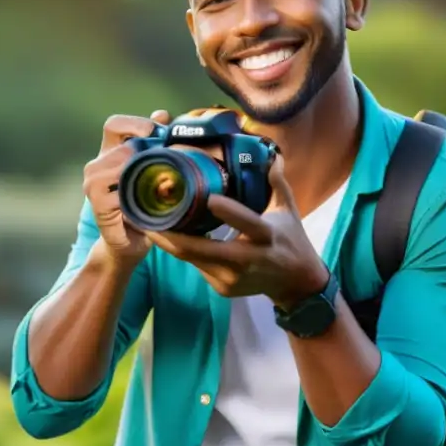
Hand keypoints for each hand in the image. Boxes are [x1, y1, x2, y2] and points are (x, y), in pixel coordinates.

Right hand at [83, 111, 170, 261]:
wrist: (134, 240)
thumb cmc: (145, 202)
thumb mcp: (154, 170)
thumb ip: (156, 142)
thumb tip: (161, 114)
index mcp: (111, 152)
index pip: (114, 124)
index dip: (135, 123)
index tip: (157, 131)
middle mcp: (97, 166)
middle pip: (119, 146)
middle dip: (146, 152)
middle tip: (167, 161)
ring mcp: (93, 187)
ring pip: (115, 167)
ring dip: (140, 173)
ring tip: (157, 182)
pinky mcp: (98, 207)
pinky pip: (115, 194)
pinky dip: (134, 197)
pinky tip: (146, 201)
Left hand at [145, 154, 329, 309]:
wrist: (296, 283)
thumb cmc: (291, 239)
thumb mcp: (287, 210)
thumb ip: (277, 183)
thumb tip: (272, 156)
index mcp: (266, 236)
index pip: (247, 223)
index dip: (229, 212)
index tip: (208, 198)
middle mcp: (247, 260)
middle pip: (202, 250)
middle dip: (172, 237)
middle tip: (149, 218)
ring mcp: (232, 278)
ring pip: (193, 260)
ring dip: (171, 244)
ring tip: (151, 225)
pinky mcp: (223, 289)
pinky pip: (198, 268)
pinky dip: (186, 253)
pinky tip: (172, 240)